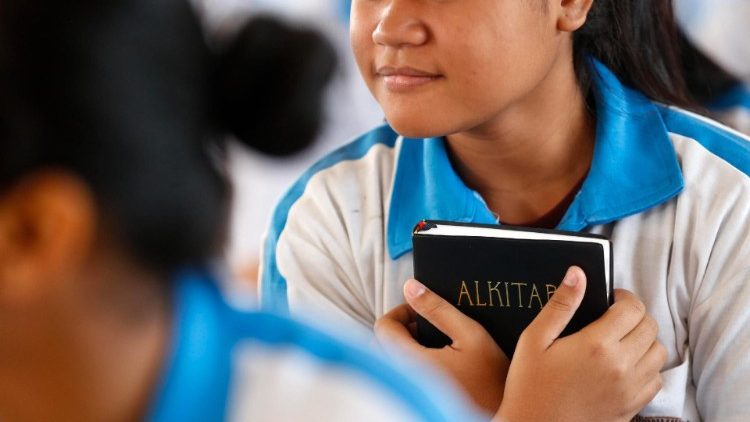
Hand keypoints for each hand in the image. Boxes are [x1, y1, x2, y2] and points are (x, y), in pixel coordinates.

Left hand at [375, 278, 508, 413]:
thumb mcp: (471, 334)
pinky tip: (439, 362)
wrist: (504, 414)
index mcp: (412, 361)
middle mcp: (403, 377)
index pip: (383, 327)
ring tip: (438, 344)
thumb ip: (438, 309)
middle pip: (384, 341)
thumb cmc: (490, 378)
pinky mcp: (419, 396)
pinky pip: (401, 371)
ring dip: (409, 344)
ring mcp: (409, 388)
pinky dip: (413, 360)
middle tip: (432, 326)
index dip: (402, 312)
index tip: (423, 313)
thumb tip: (410, 286)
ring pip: (391, 357)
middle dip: (405, 327)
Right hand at [497, 267, 666, 421]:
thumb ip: (561, 305)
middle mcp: (621, 366)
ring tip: (621, 339)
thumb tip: (578, 273)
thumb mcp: (535, 339)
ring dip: (645, 340)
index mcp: (597, 345)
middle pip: (650, 327)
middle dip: (636, 315)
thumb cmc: (529, 386)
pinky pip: (656, 379)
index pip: (633, 308)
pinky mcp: (632, 407)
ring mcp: (630, 389)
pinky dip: (648, 367)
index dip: (624, 296)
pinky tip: (625, 365)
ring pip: (658, 352)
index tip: (611, 297)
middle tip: (615, 316)